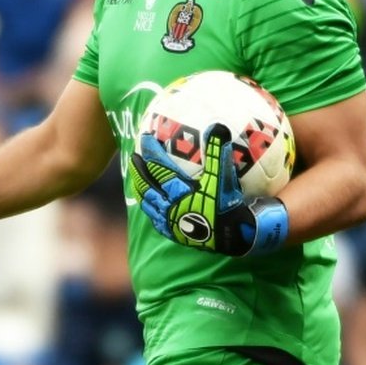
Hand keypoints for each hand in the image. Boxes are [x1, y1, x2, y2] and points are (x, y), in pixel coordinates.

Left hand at [130, 124, 288, 256]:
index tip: (144, 138)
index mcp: (178, 190)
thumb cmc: (226, 206)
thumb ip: (218, 153)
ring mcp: (169, 220)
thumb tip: (218, 127)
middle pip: (147, 184)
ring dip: (140, 189)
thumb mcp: (222, 178)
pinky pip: (155, 219)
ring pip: (148, 202)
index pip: (159, 166)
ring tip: (136, 179)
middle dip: (139, 170)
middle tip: (133, 157)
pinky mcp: (173, 232)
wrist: (231, 237)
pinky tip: (150, 206)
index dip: (151, 151)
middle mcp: (169, 205)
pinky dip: (150, 209)